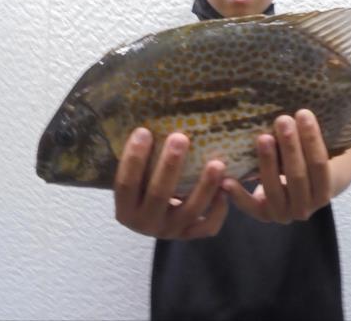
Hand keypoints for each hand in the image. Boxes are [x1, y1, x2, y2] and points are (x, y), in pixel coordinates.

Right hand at [114, 128, 228, 239]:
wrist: (153, 219)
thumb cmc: (143, 186)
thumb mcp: (135, 178)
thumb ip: (140, 159)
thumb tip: (147, 115)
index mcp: (125, 209)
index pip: (126, 184)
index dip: (133, 159)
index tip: (143, 131)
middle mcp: (146, 224)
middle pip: (159, 195)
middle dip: (170, 165)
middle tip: (181, 138)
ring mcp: (170, 231)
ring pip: (190, 210)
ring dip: (205, 186)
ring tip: (217, 163)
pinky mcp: (190, 235)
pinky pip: (208, 226)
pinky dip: (218, 209)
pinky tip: (225, 188)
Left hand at [222, 109, 331, 223]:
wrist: (298, 195)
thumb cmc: (304, 166)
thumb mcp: (311, 158)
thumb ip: (307, 142)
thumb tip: (297, 111)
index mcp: (324, 192)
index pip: (319, 165)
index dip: (312, 139)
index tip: (303, 113)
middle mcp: (305, 208)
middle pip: (297, 176)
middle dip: (290, 146)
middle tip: (282, 120)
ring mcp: (283, 214)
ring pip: (274, 188)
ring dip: (268, 162)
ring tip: (263, 137)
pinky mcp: (262, 216)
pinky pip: (249, 206)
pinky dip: (238, 194)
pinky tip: (227, 180)